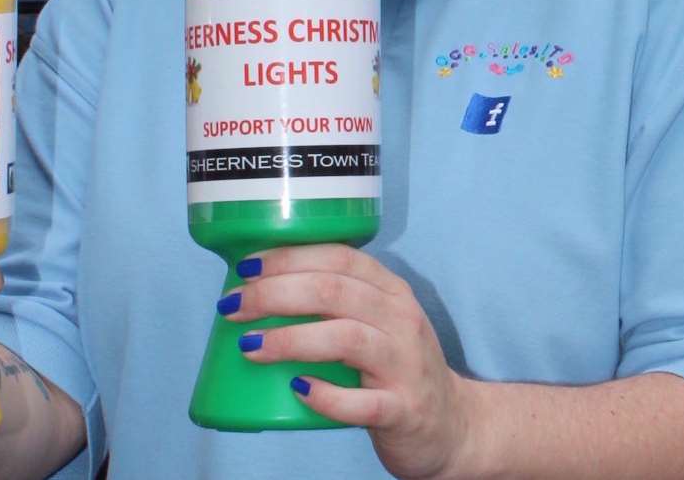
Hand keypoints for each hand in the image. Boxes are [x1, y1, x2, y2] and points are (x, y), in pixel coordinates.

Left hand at [224, 244, 472, 478]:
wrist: (451, 424)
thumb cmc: (396, 369)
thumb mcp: (377, 323)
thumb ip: (335, 304)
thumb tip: (257, 292)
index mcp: (392, 292)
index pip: (341, 258)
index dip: (289, 258)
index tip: (245, 268)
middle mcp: (401, 320)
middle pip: (335, 292)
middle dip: (274, 293)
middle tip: (232, 306)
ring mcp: (405, 365)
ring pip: (346, 338)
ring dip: (291, 338)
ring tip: (249, 345)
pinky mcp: (403, 409)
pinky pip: (362, 402)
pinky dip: (326, 396)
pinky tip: (298, 389)